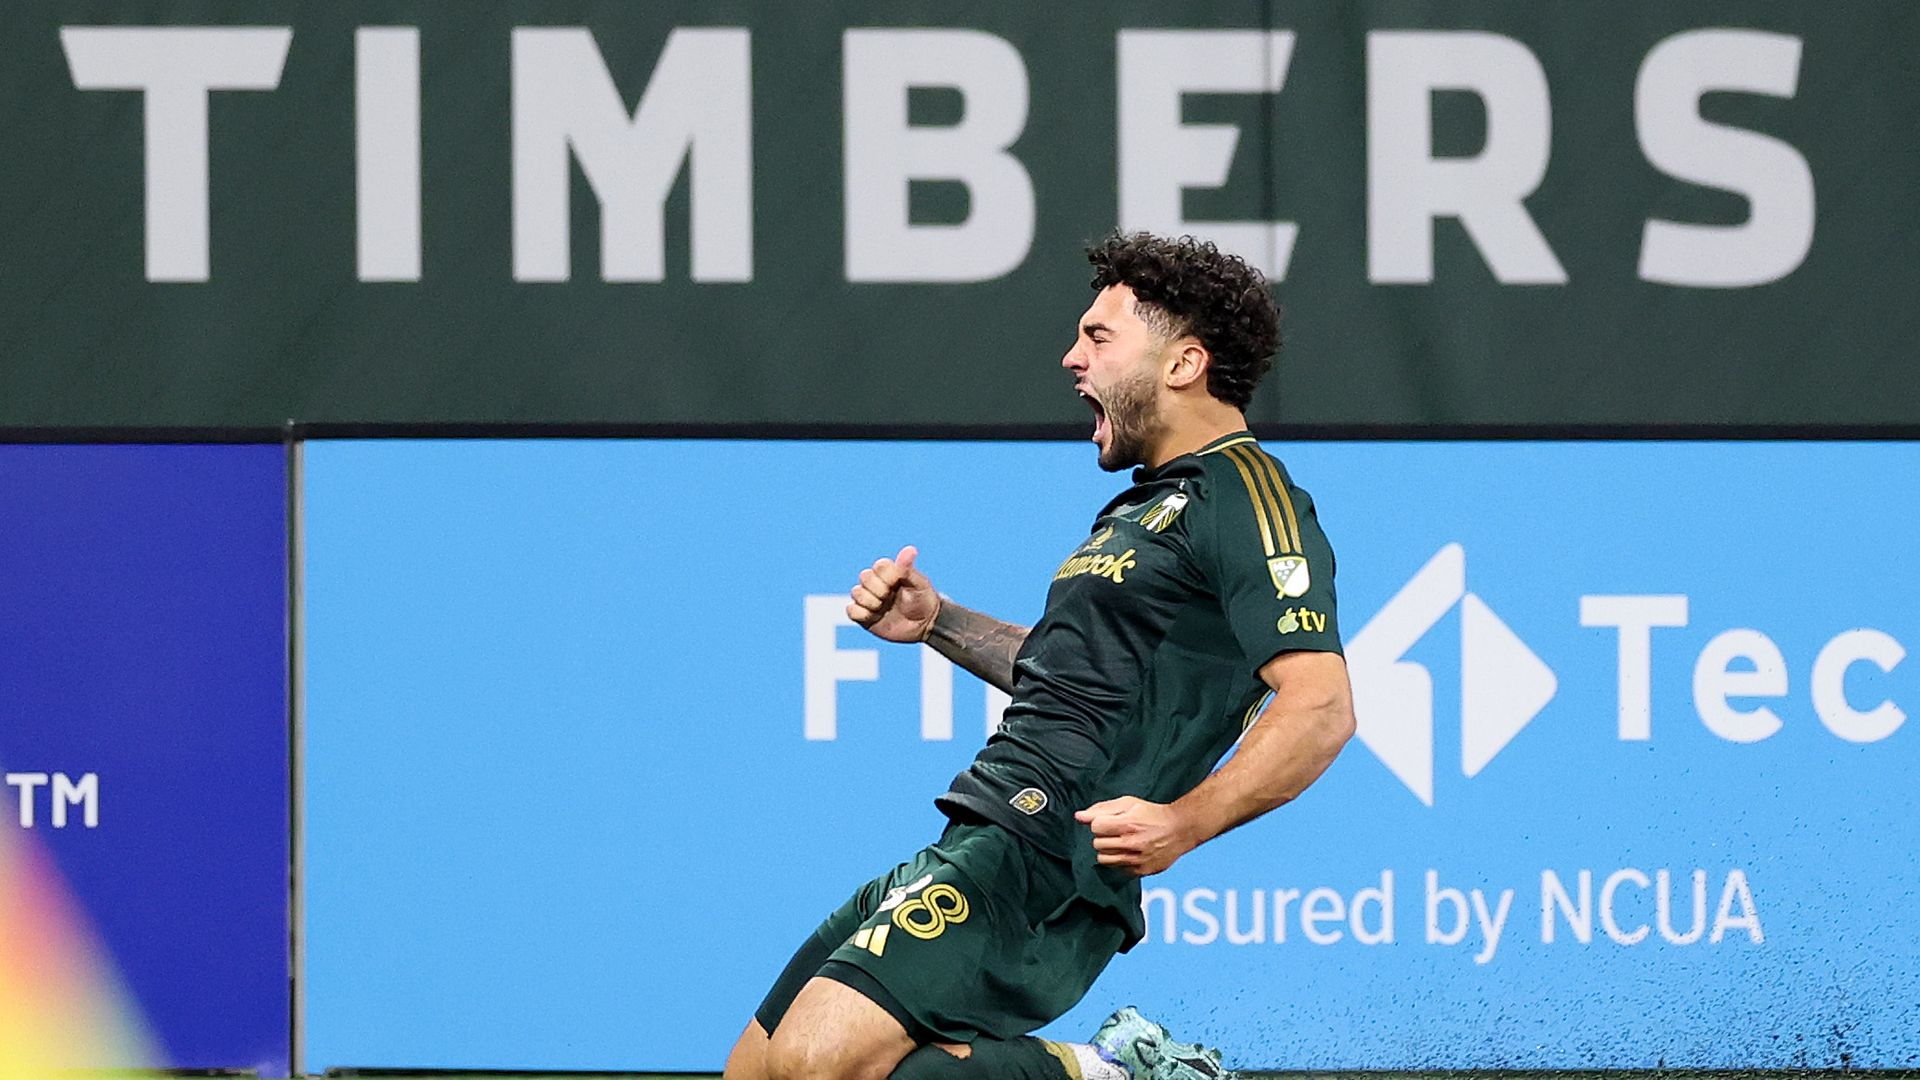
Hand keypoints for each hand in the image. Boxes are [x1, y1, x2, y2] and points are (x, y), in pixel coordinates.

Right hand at [847, 545, 940, 643]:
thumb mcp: (919, 584)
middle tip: (890, 597)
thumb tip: (911, 549)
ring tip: (883, 608)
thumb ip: (909, 569)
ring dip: (871, 601)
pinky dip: (861, 613)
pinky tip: (875, 616)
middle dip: (878, 589)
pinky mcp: (864, 616)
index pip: (879, 566)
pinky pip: (851, 611)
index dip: (887, 576)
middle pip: (864, 576)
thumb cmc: (923, 601)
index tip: (898, 584)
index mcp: (889, 573)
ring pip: (856, 593)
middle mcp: (876, 584)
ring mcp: (869, 599)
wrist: (924, 626)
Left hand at [1075, 796, 1197, 875]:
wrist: (1180, 830)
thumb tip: (1078, 817)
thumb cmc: (1152, 814)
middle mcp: (1131, 844)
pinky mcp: (1140, 871)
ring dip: (1109, 850)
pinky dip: (1119, 861)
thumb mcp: (1128, 803)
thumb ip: (1102, 809)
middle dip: (1104, 837)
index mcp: (1127, 824)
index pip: (1095, 827)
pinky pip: (1116, 869)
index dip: (1100, 823)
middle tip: (1117, 832)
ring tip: (1122, 843)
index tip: (1110, 822)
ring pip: (1103, 859)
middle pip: (1097, 844)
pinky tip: (1130, 852)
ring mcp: (1136, 860)